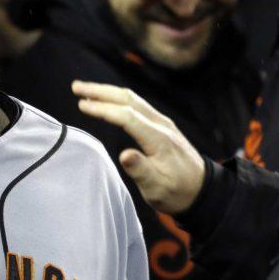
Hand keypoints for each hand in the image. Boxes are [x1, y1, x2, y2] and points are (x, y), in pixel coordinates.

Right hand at [73, 81, 204, 214]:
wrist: (202, 189)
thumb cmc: (178, 192)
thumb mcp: (158, 189)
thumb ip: (141, 170)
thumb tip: (124, 155)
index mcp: (159, 139)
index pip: (127, 116)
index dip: (103, 109)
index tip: (81, 105)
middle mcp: (161, 125)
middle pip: (128, 100)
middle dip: (101, 91)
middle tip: (76, 87)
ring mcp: (162, 122)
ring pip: (132, 99)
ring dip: (107, 92)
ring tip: (84, 90)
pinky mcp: (161, 125)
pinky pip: (136, 105)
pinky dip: (117, 98)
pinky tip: (106, 100)